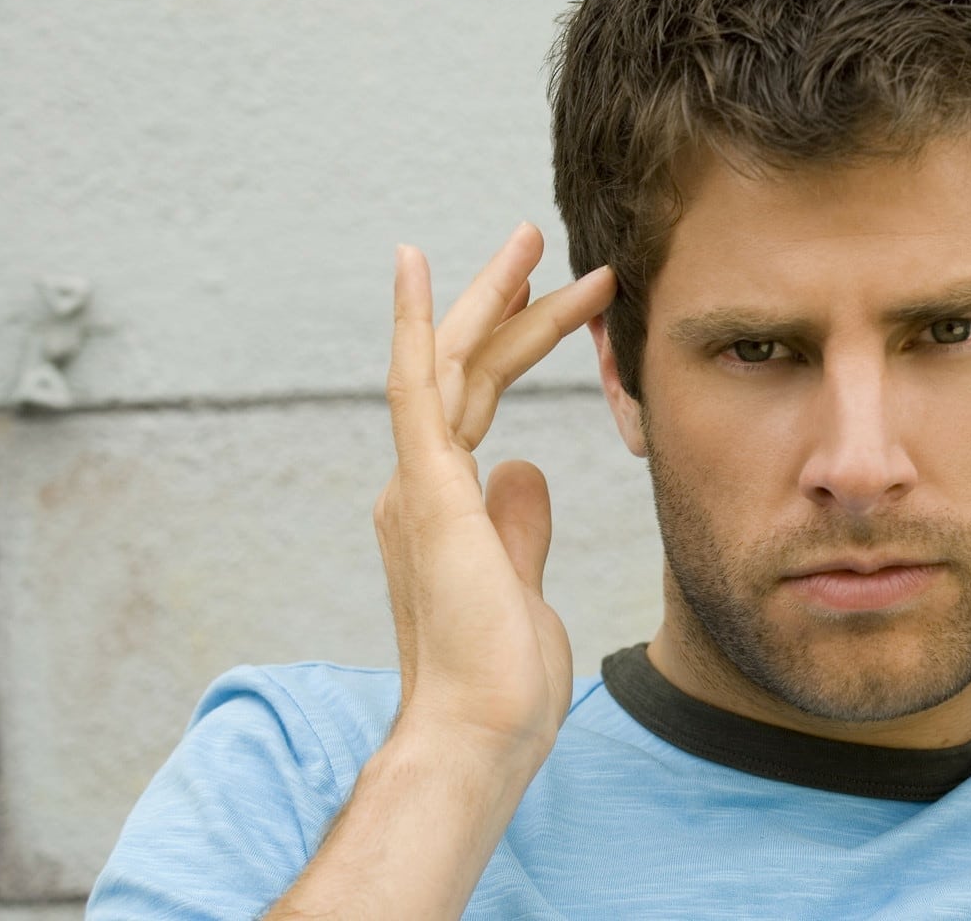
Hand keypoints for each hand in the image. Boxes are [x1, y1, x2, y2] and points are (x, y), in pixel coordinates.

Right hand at [374, 224, 615, 764]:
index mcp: (440, 505)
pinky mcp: (427, 489)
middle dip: (506, 302)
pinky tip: (420, 264)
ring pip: (452, 362)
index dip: (514, 344)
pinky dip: (417, 321)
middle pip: (466, 370)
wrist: (480, 732)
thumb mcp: (522, 582)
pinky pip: (418, 385)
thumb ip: (517, 523)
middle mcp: (418, 484)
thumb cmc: (501, 677)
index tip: (553, 300)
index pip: (478, 401)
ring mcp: (418, 483)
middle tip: (543, 243)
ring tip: (532, 237)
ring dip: (492, 297)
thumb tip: (527, 467)